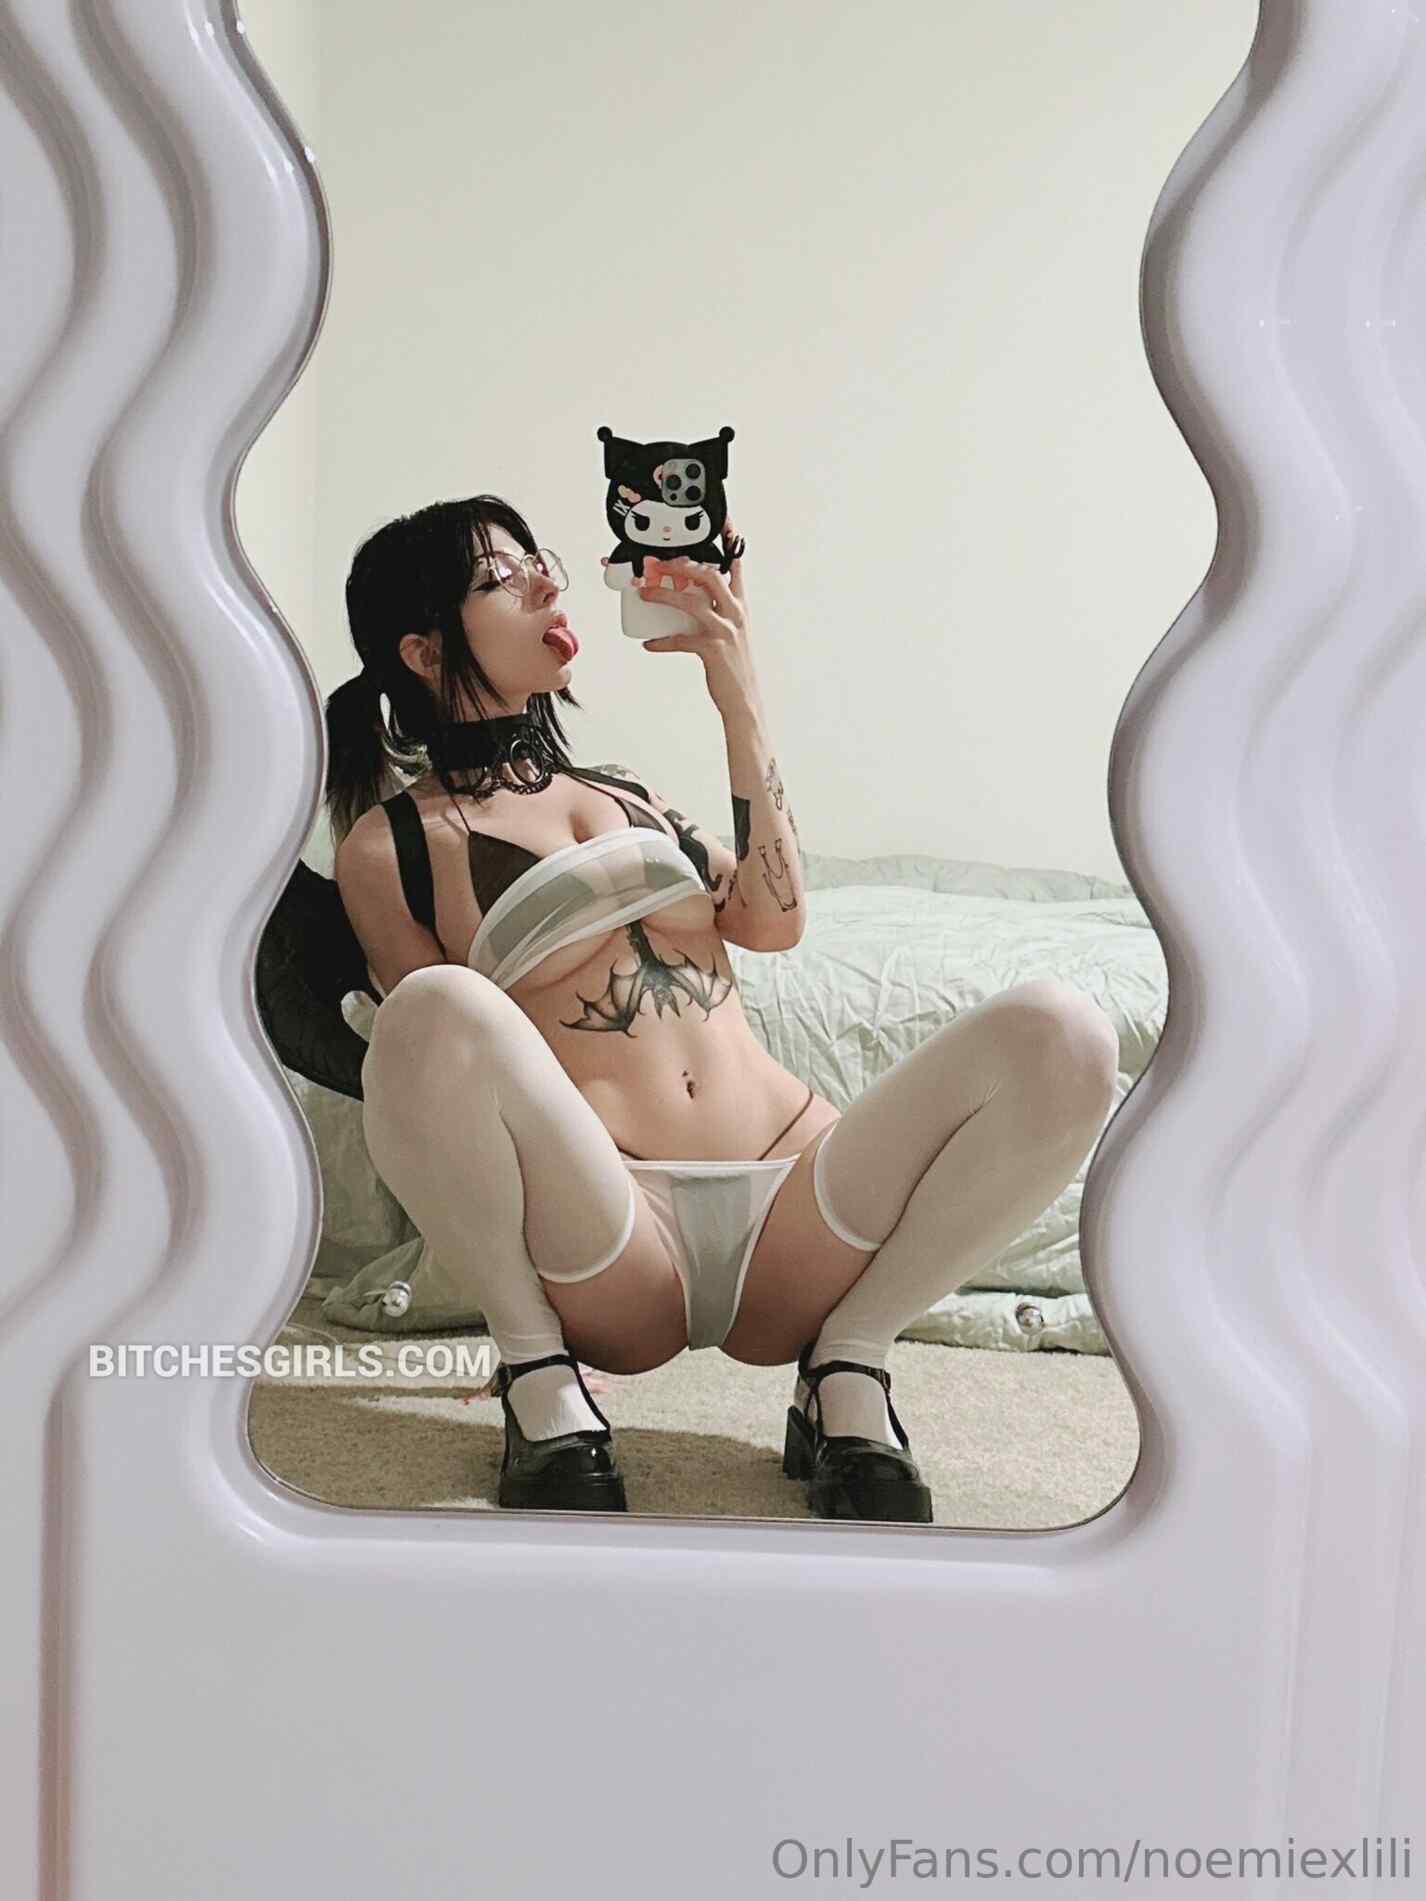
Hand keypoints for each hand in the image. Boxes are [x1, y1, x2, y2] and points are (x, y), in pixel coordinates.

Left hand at [637, 519, 756, 713]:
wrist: (744, 700)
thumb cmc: (733, 666)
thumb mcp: (730, 632)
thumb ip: (715, 611)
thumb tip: (686, 599)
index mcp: (739, 606)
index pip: (736, 567)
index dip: (730, 543)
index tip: (724, 524)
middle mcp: (734, 614)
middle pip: (709, 575)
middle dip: (682, 565)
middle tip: (659, 563)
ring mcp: (724, 630)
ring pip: (692, 602)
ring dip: (664, 595)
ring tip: (644, 593)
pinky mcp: (713, 649)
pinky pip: (681, 640)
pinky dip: (662, 641)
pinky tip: (649, 643)